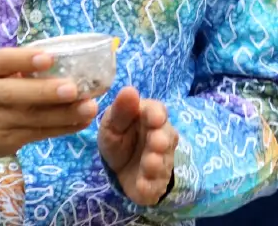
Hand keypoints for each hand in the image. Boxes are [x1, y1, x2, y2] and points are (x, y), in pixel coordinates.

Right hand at [0, 48, 101, 159]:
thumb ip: (14, 63)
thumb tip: (61, 56)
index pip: (2, 61)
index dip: (25, 60)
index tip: (49, 58)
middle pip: (16, 95)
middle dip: (47, 93)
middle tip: (75, 89)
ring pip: (32, 119)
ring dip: (64, 114)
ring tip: (89, 107)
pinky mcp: (5, 142)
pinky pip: (38, 134)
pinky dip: (63, 128)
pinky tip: (81, 120)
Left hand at [98, 87, 178, 206]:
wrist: (120, 169)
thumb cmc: (119, 138)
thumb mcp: (112, 124)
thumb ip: (120, 110)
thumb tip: (129, 90)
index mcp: (150, 118)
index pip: (157, 111)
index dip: (157, 114)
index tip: (154, 117)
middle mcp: (161, 138)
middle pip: (166, 137)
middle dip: (161, 140)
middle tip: (157, 142)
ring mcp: (161, 162)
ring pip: (163, 162)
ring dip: (156, 163)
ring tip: (150, 164)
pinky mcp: (155, 184)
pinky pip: (155, 186)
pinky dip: (149, 186)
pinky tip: (142, 186)